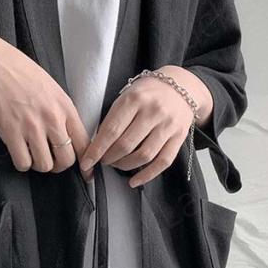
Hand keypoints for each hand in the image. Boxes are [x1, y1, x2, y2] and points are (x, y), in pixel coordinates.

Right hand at [0, 22, 89, 172]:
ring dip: (39, 164)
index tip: (80, 167)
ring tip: (32, 156)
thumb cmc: (16, 68)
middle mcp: (52, 118)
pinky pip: (23, 162)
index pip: (84, 142)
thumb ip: (60, 109)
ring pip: (45, 165)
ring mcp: (32, 126)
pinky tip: (18, 154)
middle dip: (59, 165)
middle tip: (50, 160)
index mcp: (65, 106)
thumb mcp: (50, 86)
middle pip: (67, 159)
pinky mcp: (10, 132)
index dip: (83, 159)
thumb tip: (65, 130)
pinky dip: (21, 163)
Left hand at [79, 65, 213, 186]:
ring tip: (117, 165)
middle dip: (109, 158)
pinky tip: (134, 181)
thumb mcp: (127, 95)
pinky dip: (147, 175)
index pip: (111, 130)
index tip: (86, 162)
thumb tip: (97, 144)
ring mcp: (167, 125)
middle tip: (103, 160)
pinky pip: (163, 162)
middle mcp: (152, 111)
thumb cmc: (148, 92)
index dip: (96, 150)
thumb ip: (114, 116)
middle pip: (126, 145)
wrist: (182, 85)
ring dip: (125, 166)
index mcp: (134, 99)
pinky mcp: (179, 137)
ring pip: (143, 156)